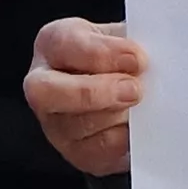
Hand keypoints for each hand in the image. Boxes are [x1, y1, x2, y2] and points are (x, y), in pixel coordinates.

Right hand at [26, 17, 145, 173]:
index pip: (63, 44)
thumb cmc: (122, 56)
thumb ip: (131, 41)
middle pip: (47, 92)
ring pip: (76, 127)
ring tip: (143, 107)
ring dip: (116, 117)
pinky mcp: (76, 152)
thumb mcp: (125, 35)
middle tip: (134, 90)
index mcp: (54, 44)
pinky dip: (123, 142)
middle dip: (94, 92)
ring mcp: (55, 123)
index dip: (100, 53)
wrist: (130, 84)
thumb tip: (143, 60)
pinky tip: (139, 129)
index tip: (136, 58)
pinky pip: (96, 153)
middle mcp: (44, 84)